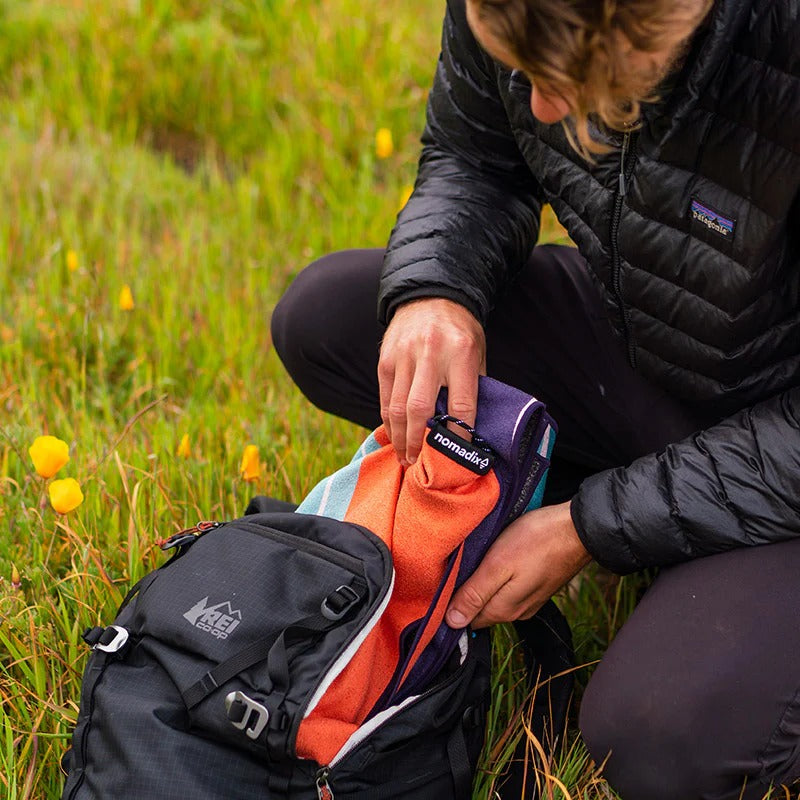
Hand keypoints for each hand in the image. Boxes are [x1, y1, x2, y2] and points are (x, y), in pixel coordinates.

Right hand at [378, 297, 485, 465]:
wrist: (431, 294)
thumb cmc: (460, 331)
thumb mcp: (477, 352)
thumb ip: (473, 386)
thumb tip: (468, 429)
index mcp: (461, 354)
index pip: (461, 405)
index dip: (459, 436)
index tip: (457, 457)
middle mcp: (431, 354)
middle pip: (420, 408)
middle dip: (419, 442)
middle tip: (419, 465)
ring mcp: (404, 356)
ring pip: (396, 407)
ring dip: (400, 438)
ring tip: (405, 458)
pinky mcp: (385, 359)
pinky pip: (384, 397)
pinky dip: (388, 422)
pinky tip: (394, 436)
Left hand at [445, 502, 591, 628]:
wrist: (578, 529)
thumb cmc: (535, 541)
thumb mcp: (497, 564)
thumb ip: (475, 594)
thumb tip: (452, 623)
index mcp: (503, 610)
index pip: (467, 620)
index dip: (451, 605)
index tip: (442, 583)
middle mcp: (516, 612)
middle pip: (480, 610)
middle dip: (465, 594)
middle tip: (457, 567)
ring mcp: (529, 600)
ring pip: (494, 599)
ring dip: (482, 585)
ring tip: (475, 561)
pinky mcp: (537, 587)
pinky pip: (509, 590)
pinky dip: (499, 579)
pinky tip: (497, 561)